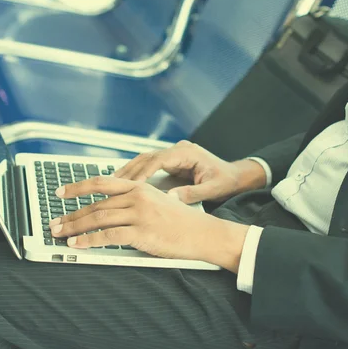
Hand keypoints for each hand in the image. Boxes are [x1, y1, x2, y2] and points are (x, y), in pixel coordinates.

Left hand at [50, 176, 248, 271]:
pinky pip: (109, 236)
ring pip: (98, 218)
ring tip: (60, 235)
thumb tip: (108, 207)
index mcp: (139, 187)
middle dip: (71, 214)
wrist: (204, 233)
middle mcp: (137, 197)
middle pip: (95, 204)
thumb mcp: (156, 200)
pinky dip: (90, 240)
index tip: (60, 192)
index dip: (77, 187)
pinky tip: (78, 244)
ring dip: (75, 227)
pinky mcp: (142, 233)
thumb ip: (134, 199)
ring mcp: (139, 214)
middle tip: (54, 223)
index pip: (101, 182)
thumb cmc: (181, 220)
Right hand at [114, 140, 266, 203]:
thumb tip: (171, 198)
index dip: (143, 171)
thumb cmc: (227, 181)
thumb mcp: (213, 189)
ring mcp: (173, 154)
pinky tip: (123, 183)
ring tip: (111, 183)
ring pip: (144, 160)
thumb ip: (192, 193)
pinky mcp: (171, 161)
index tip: (131, 184)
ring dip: (129, 171)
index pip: (159, 159)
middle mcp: (178, 150)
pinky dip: (135, 173)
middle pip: (147, 157)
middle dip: (129, 170)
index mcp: (187, 153)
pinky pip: (148, 165)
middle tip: (112, 184)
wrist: (236, 175)